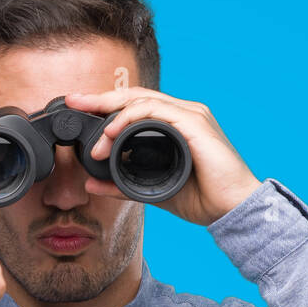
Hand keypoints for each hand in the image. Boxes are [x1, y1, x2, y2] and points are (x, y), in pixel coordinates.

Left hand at [63, 87, 262, 226]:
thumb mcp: (151, 191)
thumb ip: (121, 186)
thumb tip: (91, 185)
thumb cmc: (203, 199)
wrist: (233, 210)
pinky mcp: (194, 123)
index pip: (134, 106)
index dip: (105, 105)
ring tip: (97, 144)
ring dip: (113, 118)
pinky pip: (156, 111)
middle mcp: (182, 113)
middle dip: (100, 98)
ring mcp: (190, 115)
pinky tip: (114, 134)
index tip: (78, 108)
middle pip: (134, 96)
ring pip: (142, 101)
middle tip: (74, 102)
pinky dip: (130, 119)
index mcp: (174, 124)